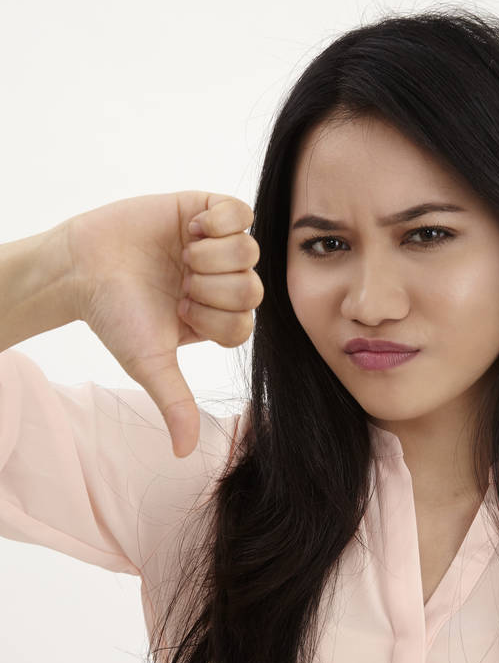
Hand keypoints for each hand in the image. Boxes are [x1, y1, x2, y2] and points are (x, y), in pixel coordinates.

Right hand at [63, 191, 262, 457]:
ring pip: (249, 251)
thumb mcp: (149, 363)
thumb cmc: (115, 316)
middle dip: (211, 288)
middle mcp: (222, 283)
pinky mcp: (207, 210)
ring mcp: (217, 246)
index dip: (213, 317)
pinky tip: (189, 230)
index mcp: (216, 318)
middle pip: (254, 288)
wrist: (81, 265)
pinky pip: (241, 211)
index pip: (246, 322)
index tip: (179, 311)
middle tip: (178, 283)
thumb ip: (175, 403)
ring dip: (210, 256)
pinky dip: (218, 222)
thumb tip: (184, 453)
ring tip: (180, 255)